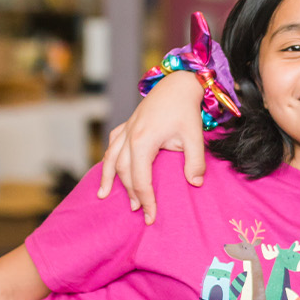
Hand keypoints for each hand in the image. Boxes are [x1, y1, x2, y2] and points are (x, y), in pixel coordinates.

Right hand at [98, 72, 207, 223]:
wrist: (178, 83)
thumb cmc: (185, 109)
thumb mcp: (195, 136)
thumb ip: (195, 161)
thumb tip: (195, 183)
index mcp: (143, 141)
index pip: (140, 179)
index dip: (146, 200)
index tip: (151, 216)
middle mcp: (130, 136)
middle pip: (124, 172)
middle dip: (130, 193)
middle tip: (139, 211)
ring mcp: (126, 129)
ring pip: (112, 158)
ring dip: (109, 178)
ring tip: (104, 195)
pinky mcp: (127, 125)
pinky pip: (112, 145)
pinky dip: (108, 158)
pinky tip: (107, 168)